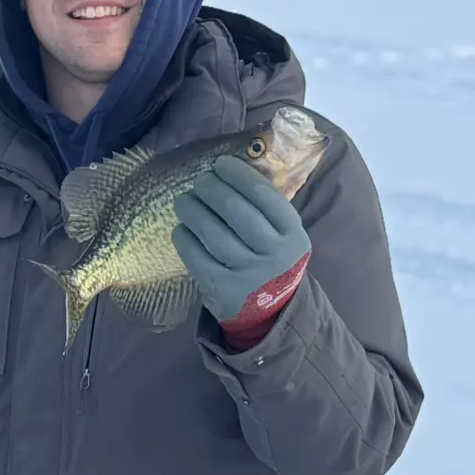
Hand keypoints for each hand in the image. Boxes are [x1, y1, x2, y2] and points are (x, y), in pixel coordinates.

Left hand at [173, 155, 310, 321]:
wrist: (272, 310)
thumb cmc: (272, 257)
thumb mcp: (284, 233)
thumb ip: (265, 205)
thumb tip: (229, 167)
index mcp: (292, 233)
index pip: (263, 194)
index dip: (238, 174)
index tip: (220, 164)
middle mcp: (273, 253)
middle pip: (235, 210)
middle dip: (211, 189)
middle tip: (199, 181)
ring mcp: (248, 273)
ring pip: (212, 232)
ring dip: (193, 210)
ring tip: (183, 200)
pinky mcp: (223, 289)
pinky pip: (197, 256)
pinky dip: (185, 238)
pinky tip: (182, 228)